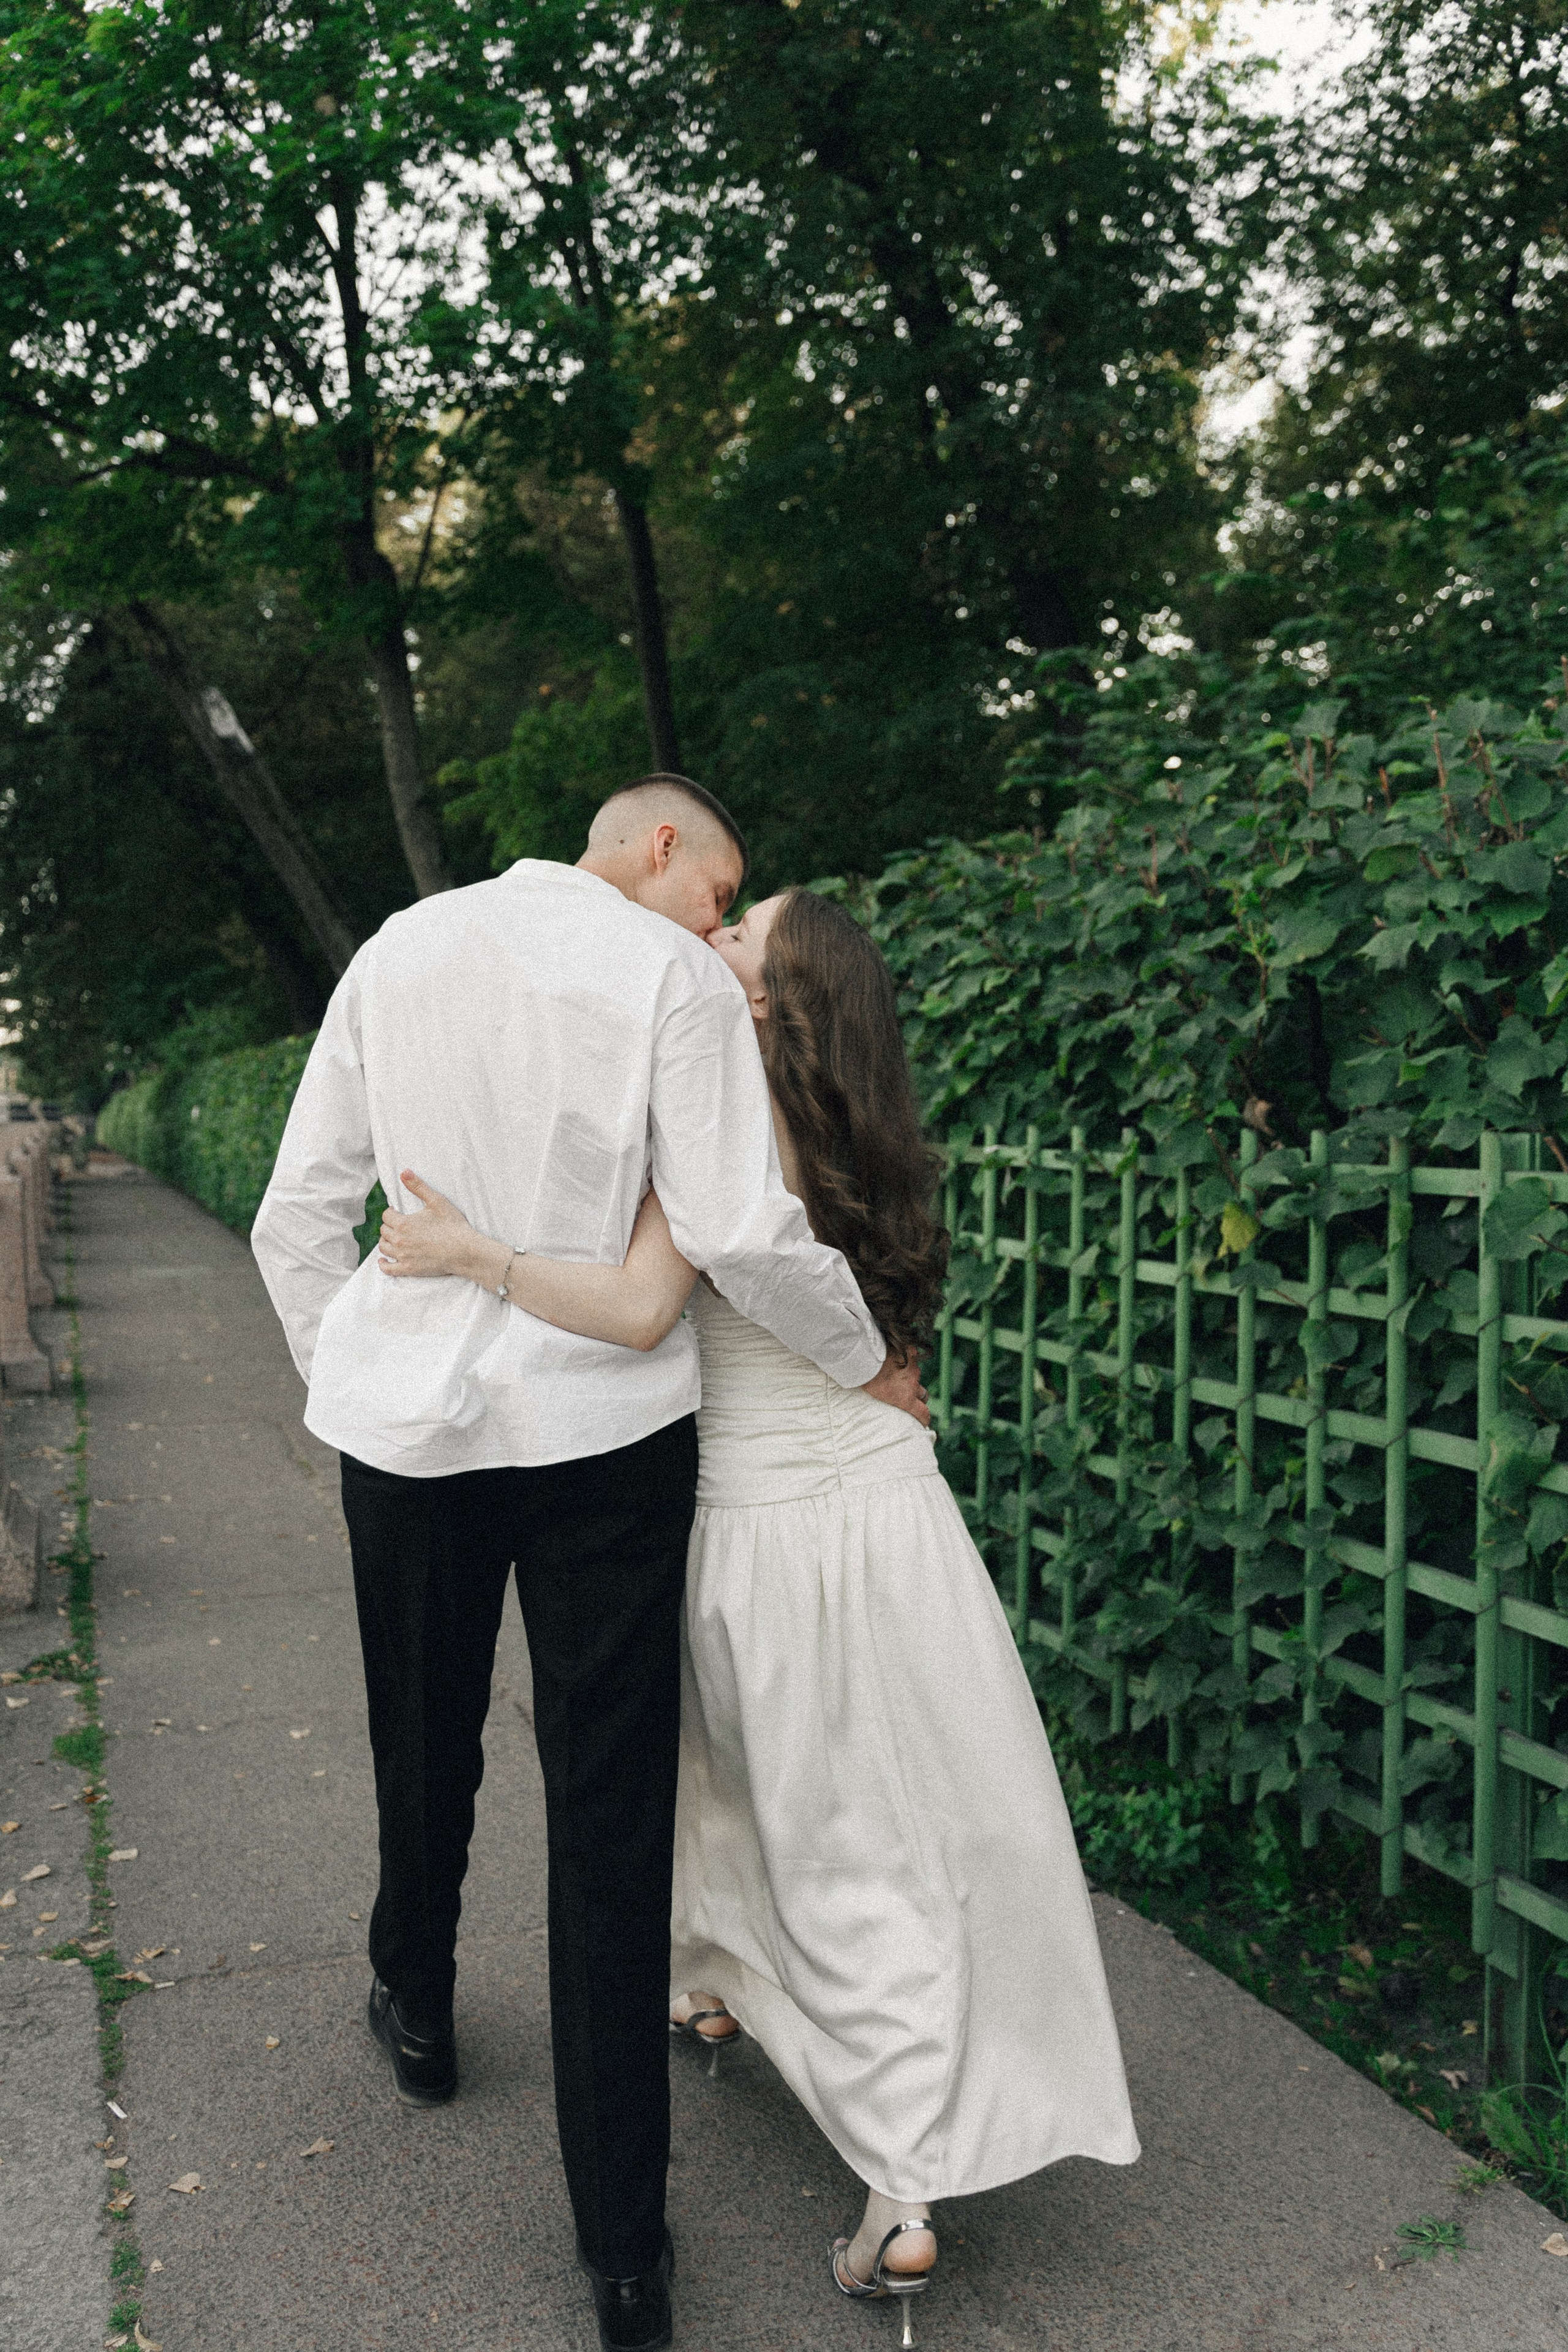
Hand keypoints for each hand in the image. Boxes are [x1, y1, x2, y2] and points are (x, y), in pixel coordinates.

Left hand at [378, 1169, 495, 1284]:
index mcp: (403, 1223)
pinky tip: (383, 1261)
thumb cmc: (453, 1225)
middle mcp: (399, 1240)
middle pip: (384, 1231)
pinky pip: (388, 1269)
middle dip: (390, 1226)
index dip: (392, 1212)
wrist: (464, 1251)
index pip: (386, 1215)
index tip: (398, 1212)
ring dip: (386, 1241)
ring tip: (393, 1238)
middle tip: (399, 1224)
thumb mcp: (437, 1201)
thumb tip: (404, 1172)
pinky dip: (383, 1265)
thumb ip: (418, 1186)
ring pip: (384, 1247)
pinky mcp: (408, 1269)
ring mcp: (403, 1256)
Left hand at [861, 1349, 930, 1426]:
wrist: (864, 1360)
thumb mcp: (877, 1397)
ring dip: (910, 1376)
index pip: (923, 1412)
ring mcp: (913, 1369)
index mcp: (905, 1399)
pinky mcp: (910, 1354)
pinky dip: (909, 1356)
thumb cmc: (866, 1381)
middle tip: (909, 1395)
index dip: (924, 1418)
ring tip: (896, 1372)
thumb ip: (890, 1399)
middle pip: (923, 1394)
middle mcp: (912, 1384)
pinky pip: (914, 1355)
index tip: (924, 1422)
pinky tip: (899, 1355)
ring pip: (916, 1375)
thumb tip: (890, 1401)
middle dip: (919, 1397)